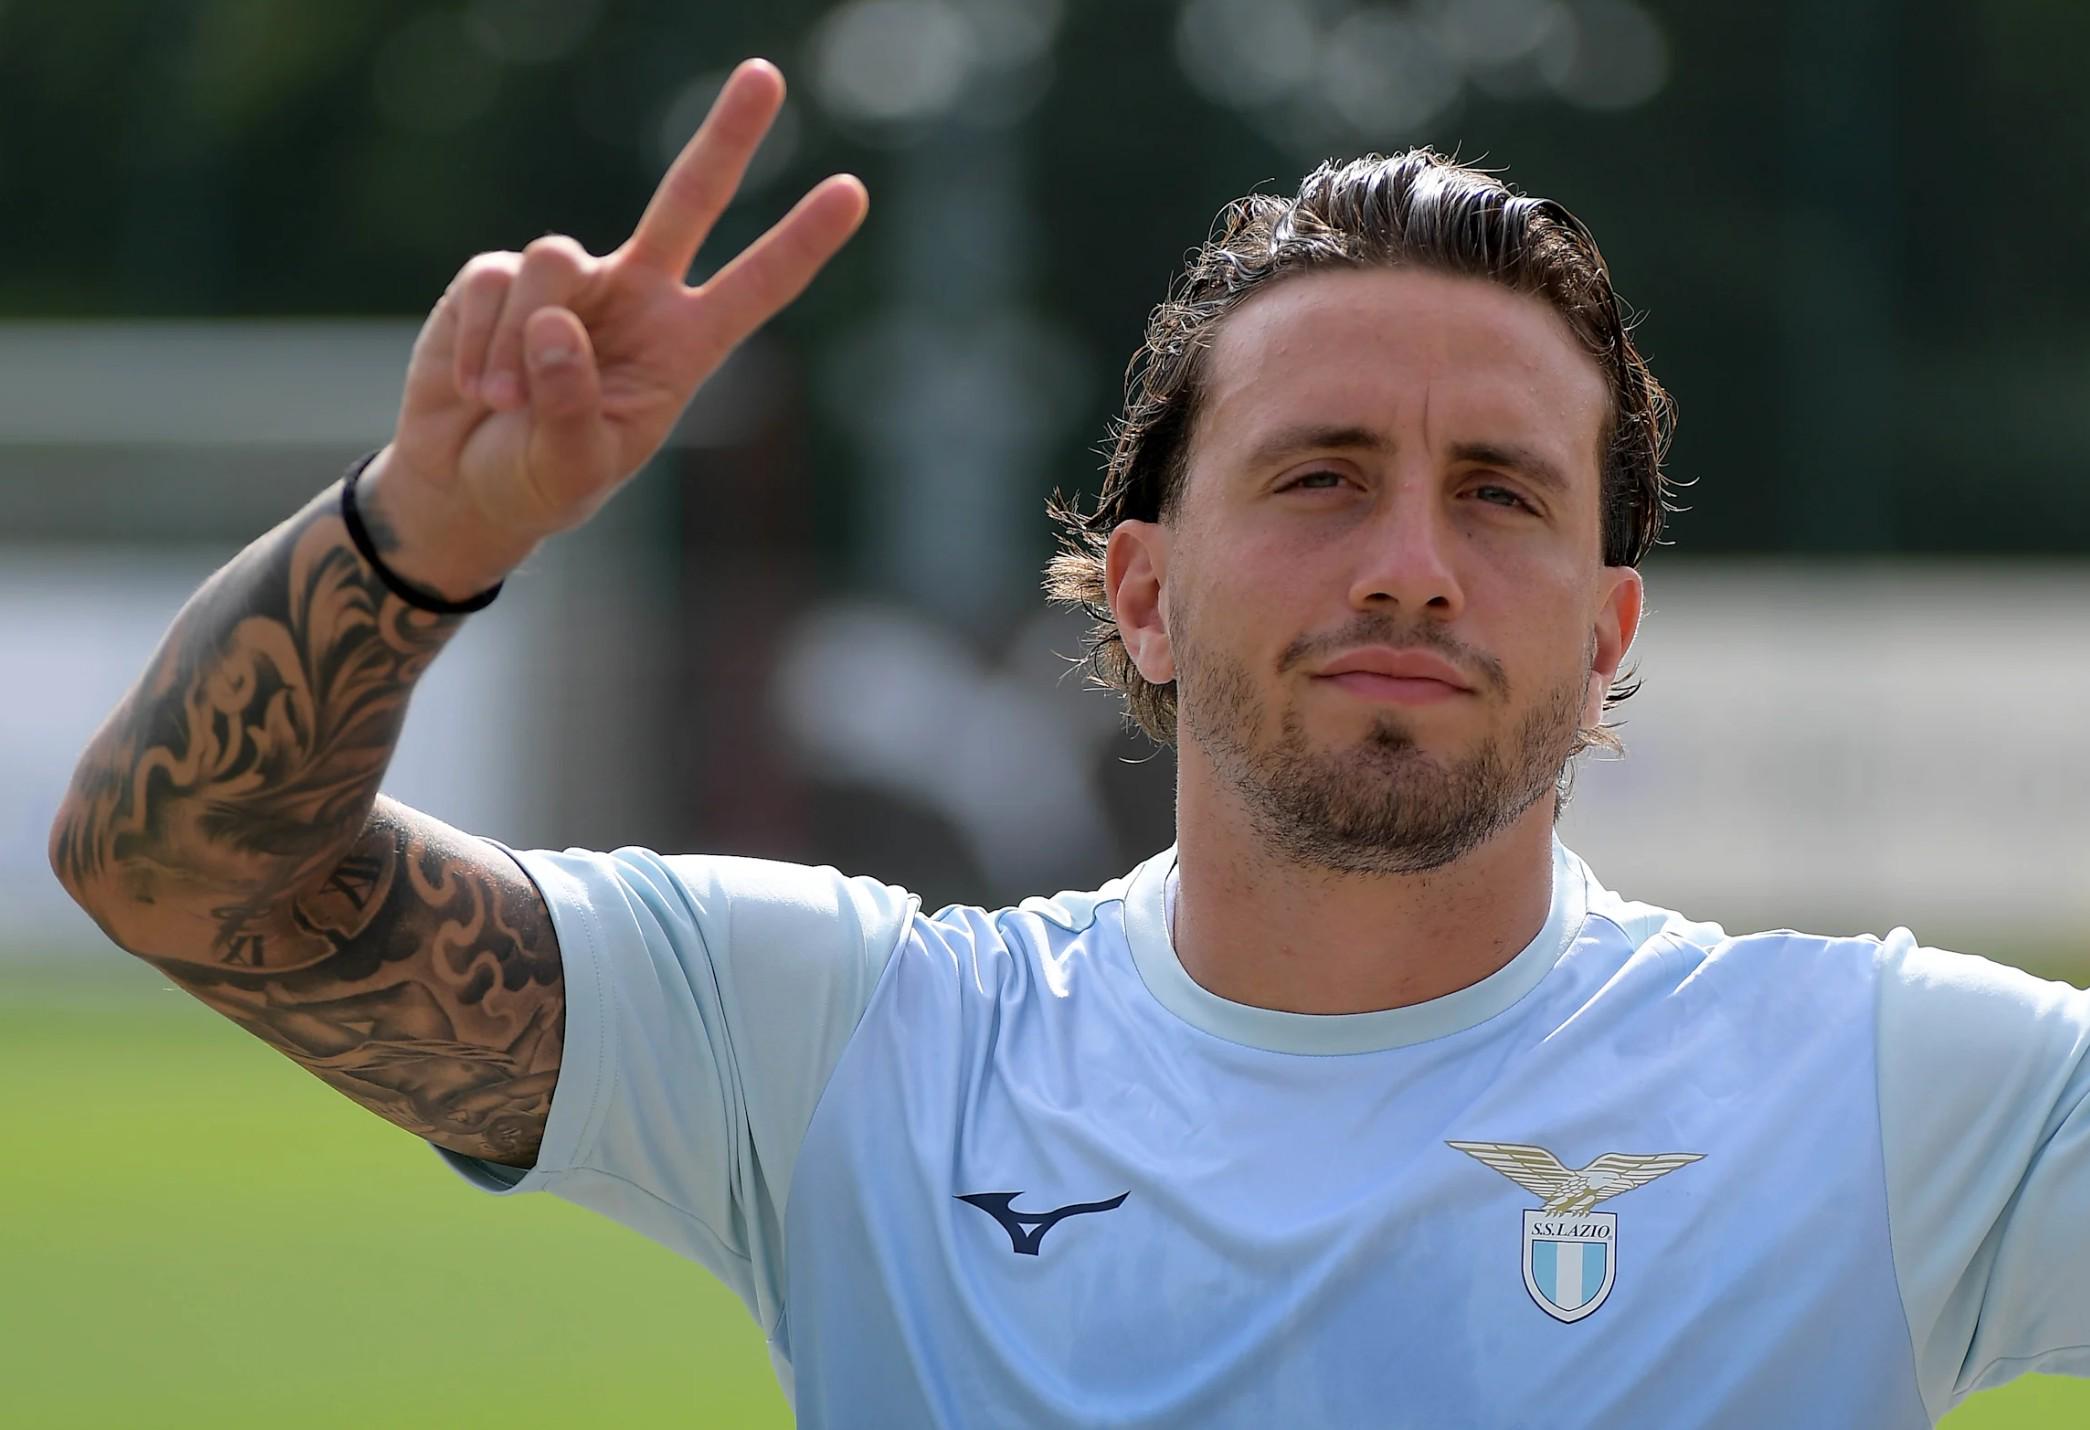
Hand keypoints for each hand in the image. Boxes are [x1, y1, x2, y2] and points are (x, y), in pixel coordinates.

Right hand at [374, 59, 865, 567]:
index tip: (853, 193)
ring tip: (504, 401)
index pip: (755, 287)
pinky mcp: (496, 277)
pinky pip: (493, 284)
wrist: (463, 484)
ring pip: (554, 260)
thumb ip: (570, 405)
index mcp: (682, 348)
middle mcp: (637, 298)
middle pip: (688, 199)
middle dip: (727, 137)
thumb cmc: (538, 482)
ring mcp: (571, 282)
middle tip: (768, 76)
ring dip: (524, 337)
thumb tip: (554, 325)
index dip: (801, 242)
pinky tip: (476, 389)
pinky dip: (480, 342)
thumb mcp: (571, 468)